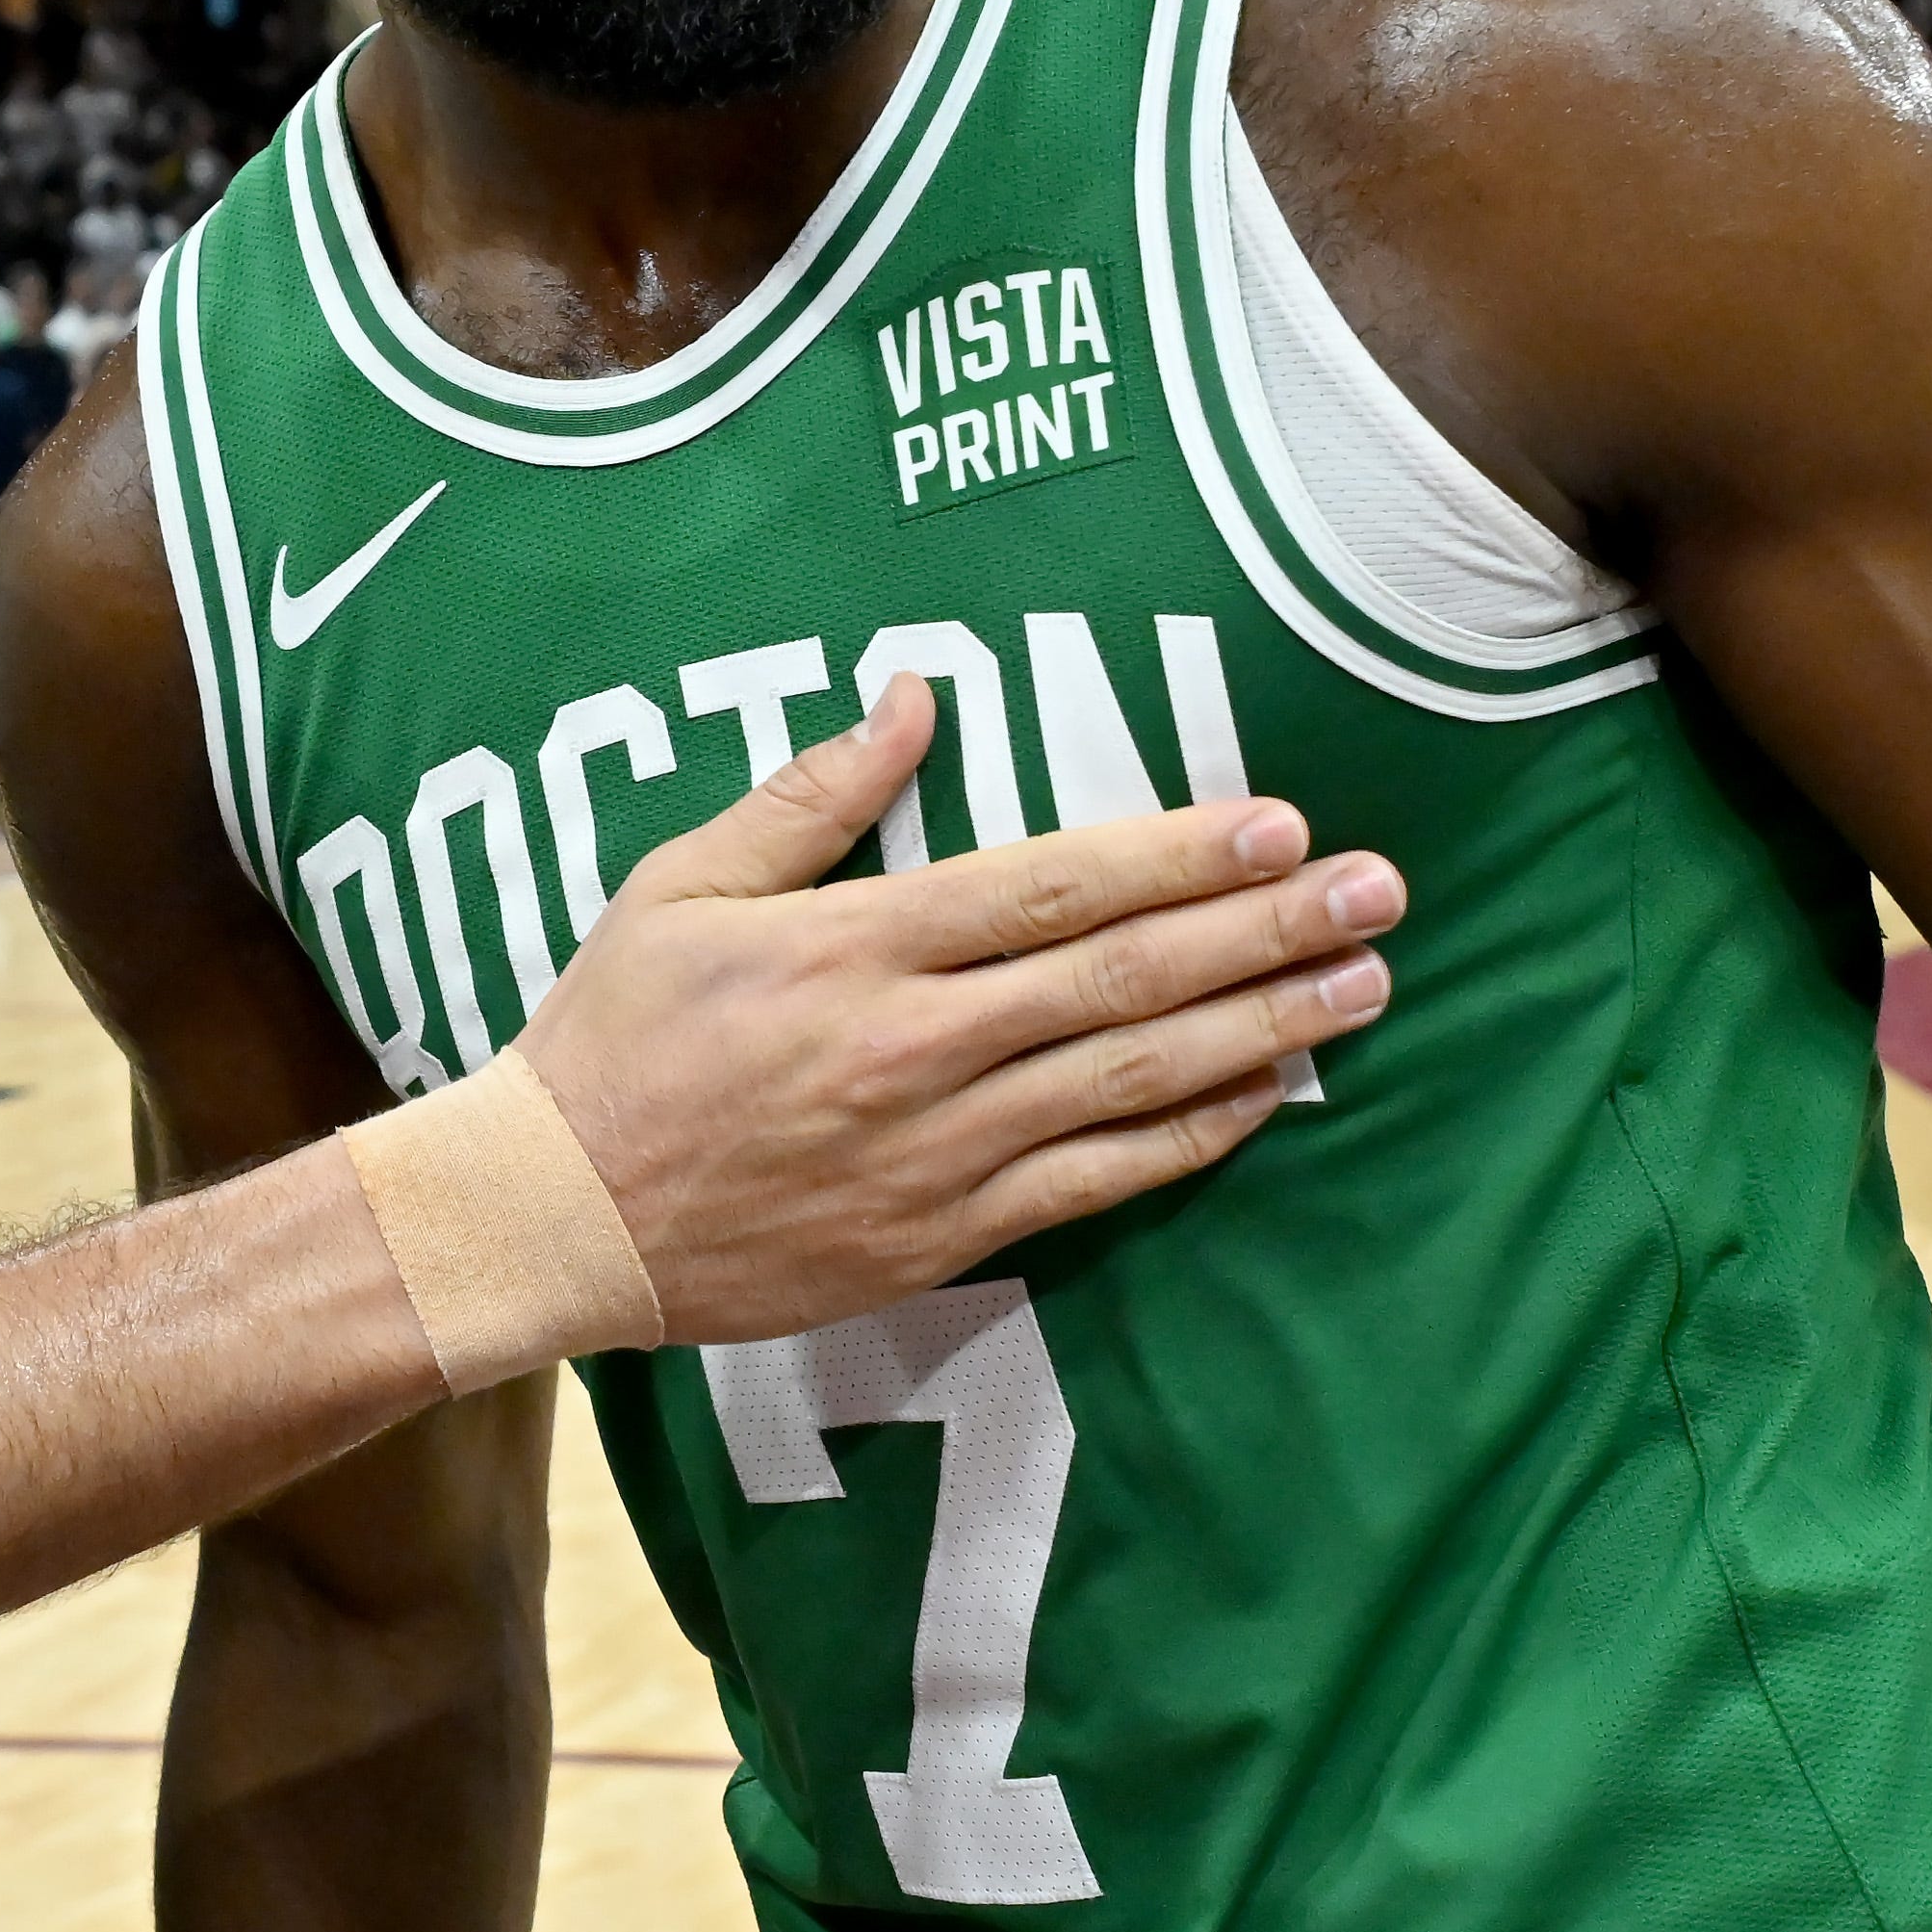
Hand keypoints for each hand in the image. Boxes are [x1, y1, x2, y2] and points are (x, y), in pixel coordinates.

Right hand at [514, 673, 1402, 1345]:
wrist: (554, 1218)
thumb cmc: (612, 1036)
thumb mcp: (681, 884)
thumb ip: (811, 795)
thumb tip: (918, 697)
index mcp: (853, 950)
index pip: (1050, 889)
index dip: (1176, 855)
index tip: (1278, 823)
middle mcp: (913, 1049)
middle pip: (1122, 981)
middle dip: (1261, 932)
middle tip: (1376, 892)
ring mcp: (936, 1151)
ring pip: (1132, 1083)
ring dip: (1260, 1029)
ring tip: (1361, 984)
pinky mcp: (941, 1233)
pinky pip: (1095, 1184)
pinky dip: (1189, 1139)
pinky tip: (1267, 1094)